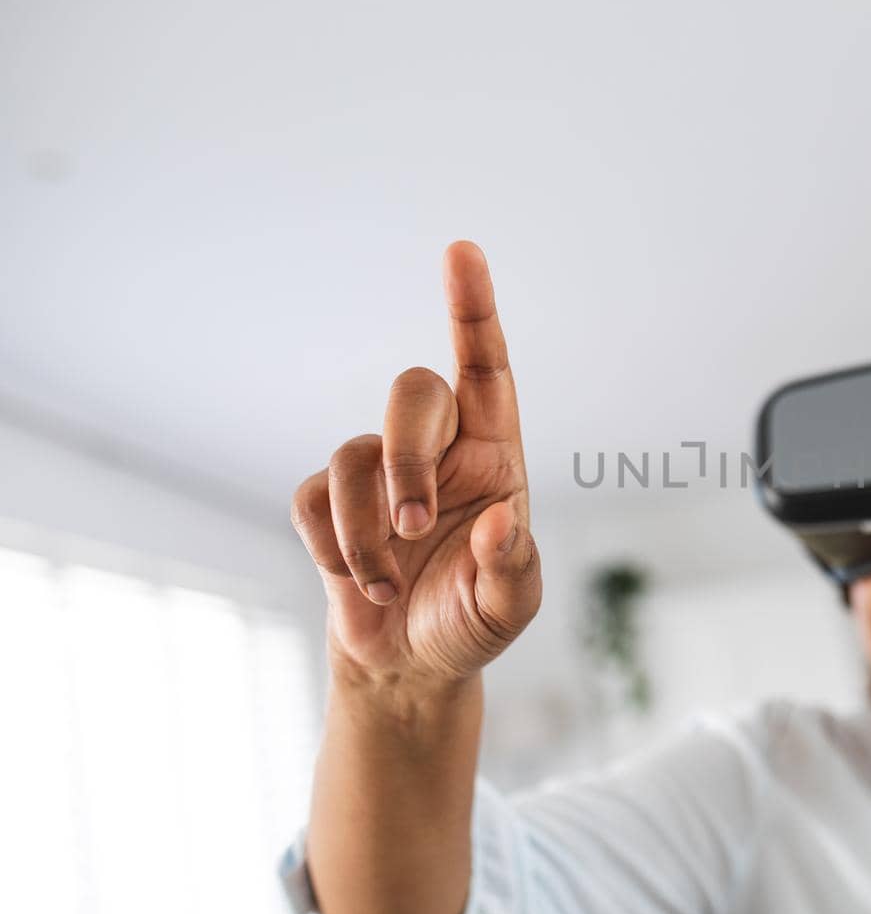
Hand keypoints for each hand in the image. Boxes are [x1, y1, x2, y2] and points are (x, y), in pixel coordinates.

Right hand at [290, 241, 541, 691]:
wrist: (412, 664)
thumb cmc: (472, 620)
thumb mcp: (510, 606)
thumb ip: (513, 568)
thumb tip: (500, 520)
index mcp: (493, 452)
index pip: (485, 364)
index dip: (473, 307)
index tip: (461, 250)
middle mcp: (436, 446)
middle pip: (411, 391)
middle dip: (407, 458)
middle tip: (412, 527)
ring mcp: (378, 470)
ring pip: (353, 456)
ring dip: (366, 532)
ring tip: (389, 587)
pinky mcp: (328, 501)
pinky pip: (314, 498)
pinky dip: (333, 547)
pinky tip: (360, 584)